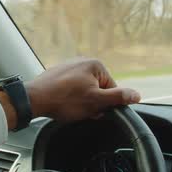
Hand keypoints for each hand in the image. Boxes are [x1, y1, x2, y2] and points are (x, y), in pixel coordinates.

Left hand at [0, 58, 140, 128]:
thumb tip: (137, 95)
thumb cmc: (64, 100)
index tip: (95, 110)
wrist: (34, 99)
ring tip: (69, 106)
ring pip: (84, 90)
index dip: (105, 104)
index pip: (111, 89)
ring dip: (81, 102)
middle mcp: (83, 61)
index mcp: (95, 64)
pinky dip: (69, 97)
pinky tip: (62, 103)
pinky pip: (71, 88)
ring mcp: (69, 66)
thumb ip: (118, 98)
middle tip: (80, 109)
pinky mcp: (58, 74)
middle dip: (92, 102)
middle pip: (98, 89)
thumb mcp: (96, 102)